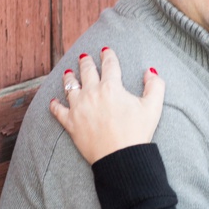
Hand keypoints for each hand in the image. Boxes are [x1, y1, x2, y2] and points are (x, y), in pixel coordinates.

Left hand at [49, 48, 164, 163]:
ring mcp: (79, 108)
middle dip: (86, 62)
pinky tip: (53, 101)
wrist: (120, 157)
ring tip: (68, 73)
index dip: (108, 56)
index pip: (109, 65)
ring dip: (69, 78)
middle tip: (84, 57)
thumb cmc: (137, 132)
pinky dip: (55, 105)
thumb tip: (150, 72)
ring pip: (70, 87)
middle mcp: (92, 93)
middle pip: (87, 71)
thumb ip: (155, 85)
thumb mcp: (153, 107)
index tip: (105, 50)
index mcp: (112, 87)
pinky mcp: (71, 123)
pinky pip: (58, 111)